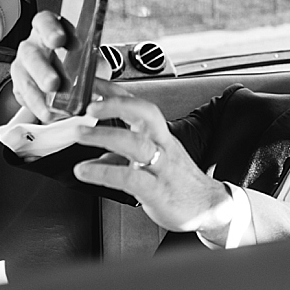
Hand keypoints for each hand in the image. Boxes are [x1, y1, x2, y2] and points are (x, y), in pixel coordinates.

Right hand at [10, 0, 109, 121]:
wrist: (70, 66)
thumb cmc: (76, 44)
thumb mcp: (86, 23)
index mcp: (48, 27)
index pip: (43, 21)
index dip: (50, 29)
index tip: (61, 40)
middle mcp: (33, 46)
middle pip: (30, 56)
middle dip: (42, 71)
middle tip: (56, 84)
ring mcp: (24, 69)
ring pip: (23, 81)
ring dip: (38, 96)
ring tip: (54, 109)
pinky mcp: (23, 89)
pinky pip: (25, 100)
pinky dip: (38, 110)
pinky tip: (51, 116)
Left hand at [71, 81, 234, 240]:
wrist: (208, 207)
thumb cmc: (180, 184)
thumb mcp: (153, 163)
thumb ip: (122, 160)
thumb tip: (96, 159)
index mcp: (160, 136)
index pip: (138, 105)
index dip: (116, 92)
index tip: (93, 82)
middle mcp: (162, 145)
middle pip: (145, 114)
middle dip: (117, 104)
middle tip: (90, 106)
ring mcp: (161, 166)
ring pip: (137, 143)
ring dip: (105, 135)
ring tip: (81, 134)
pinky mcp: (157, 190)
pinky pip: (130, 178)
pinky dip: (103, 172)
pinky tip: (85, 171)